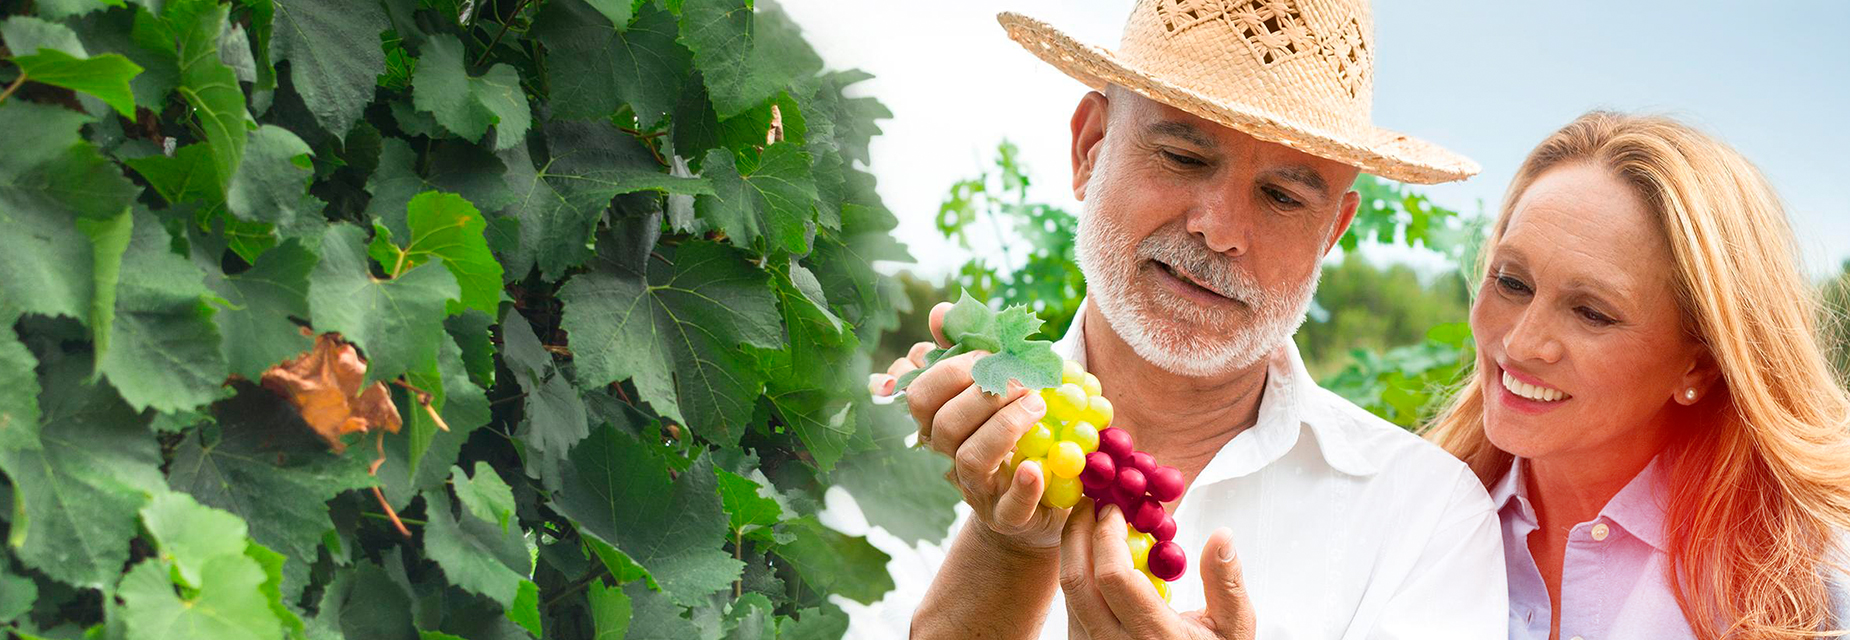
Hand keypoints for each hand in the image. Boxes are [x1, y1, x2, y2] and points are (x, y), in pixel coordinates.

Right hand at [875, 301, 1069, 550]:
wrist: (1040, 499)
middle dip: (982, 393)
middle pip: (943, 424)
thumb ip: (967, 349)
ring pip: (971, 458)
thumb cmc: (1015, 432)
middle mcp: (950, 456)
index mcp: (940, 422)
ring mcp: (978, 488)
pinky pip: (1011, 506)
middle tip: (1021, 378)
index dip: (950, 369)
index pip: (920, 394)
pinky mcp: (1010, 516)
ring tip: (1038, 404)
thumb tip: (939, 313)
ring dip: (1005, 426)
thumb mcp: (993, 387)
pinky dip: (1024, 486)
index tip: (986, 353)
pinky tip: (1036, 468)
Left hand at [1059, 501, 1255, 639]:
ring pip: (1068, 595)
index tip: (1115, 510)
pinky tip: (1093, 558)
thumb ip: (1226, 583)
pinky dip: (1078, 576)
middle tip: (1090, 505)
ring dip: (1073, 553)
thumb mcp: (1233, 629)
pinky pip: (1071, 609)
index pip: (1114, 577)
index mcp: (1155, 636)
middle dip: (1078, 534)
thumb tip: (1222, 536)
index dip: (1107, 534)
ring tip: (1090, 527)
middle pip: (1077, 581)